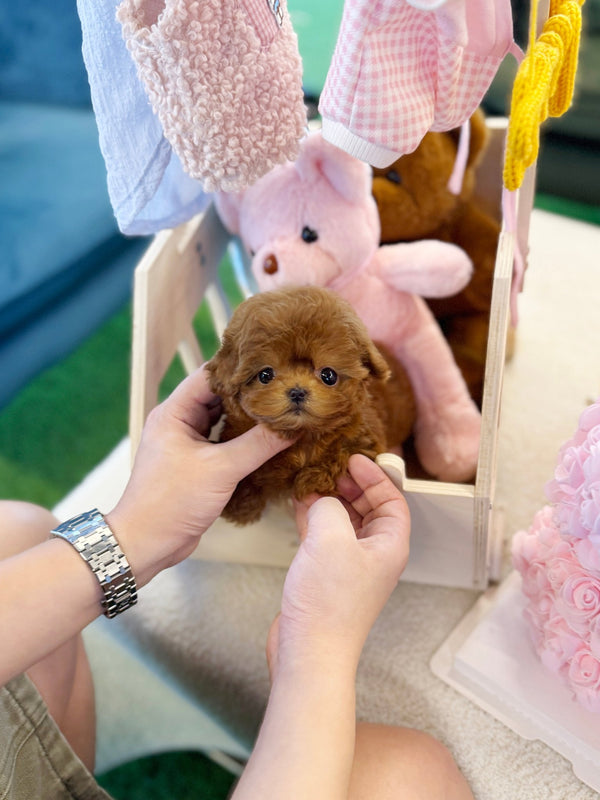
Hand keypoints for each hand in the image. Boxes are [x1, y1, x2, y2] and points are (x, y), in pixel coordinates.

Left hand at [106, 366, 292, 585]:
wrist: (147, 543)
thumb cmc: (170, 502)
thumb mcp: (220, 470)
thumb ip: (258, 445)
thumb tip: (292, 426)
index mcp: (173, 412)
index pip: (209, 376)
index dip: (239, 368)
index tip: (271, 365)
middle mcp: (178, 422)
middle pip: (218, 397)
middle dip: (249, 394)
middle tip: (282, 388)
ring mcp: (186, 444)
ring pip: (222, 420)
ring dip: (247, 418)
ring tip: (280, 410)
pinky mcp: (196, 464)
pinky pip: (223, 443)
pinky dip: (242, 440)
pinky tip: (267, 440)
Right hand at [267, 454, 409, 679]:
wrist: (309, 651)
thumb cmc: (328, 602)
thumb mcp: (331, 536)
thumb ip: (328, 505)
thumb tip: (321, 499)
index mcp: (390, 545)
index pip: (393, 500)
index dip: (375, 476)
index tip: (354, 459)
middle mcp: (374, 555)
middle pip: (370, 509)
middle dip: (351, 486)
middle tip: (330, 467)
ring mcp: (349, 566)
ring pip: (344, 522)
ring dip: (329, 500)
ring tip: (311, 480)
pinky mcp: (326, 575)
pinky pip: (325, 537)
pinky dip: (314, 518)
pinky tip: (299, 504)